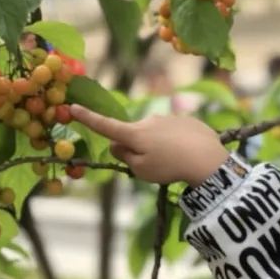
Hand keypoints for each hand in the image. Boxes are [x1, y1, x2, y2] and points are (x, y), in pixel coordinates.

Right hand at [69, 104, 229, 185]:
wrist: (207, 159)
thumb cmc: (169, 168)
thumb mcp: (141, 171)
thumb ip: (125, 157)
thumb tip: (116, 144)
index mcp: (134, 134)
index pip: (105, 126)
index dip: (87, 118)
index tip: (72, 108)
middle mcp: (148, 120)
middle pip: (135, 135)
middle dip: (139, 147)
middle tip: (155, 166)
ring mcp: (168, 117)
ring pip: (156, 134)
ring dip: (160, 146)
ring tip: (176, 162)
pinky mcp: (186, 120)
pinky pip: (175, 133)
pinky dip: (177, 143)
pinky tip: (189, 154)